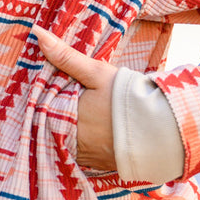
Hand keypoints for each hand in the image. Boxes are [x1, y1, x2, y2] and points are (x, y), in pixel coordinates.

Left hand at [31, 25, 117, 171]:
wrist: (162, 126)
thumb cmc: (125, 95)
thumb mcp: (96, 72)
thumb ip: (65, 56)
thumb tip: (38, 33)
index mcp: (66, 118)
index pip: (40, 110)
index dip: (41, 101)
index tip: (42, 91)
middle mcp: (72, 142)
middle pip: (51, 129)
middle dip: (52, 117)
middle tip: (59, 103)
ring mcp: (86, 157)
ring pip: (65, 143)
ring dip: (65, 132)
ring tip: (72, 117)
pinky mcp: (101, 166)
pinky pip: (81, 155)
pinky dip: (81, 144)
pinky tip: (89, 133)